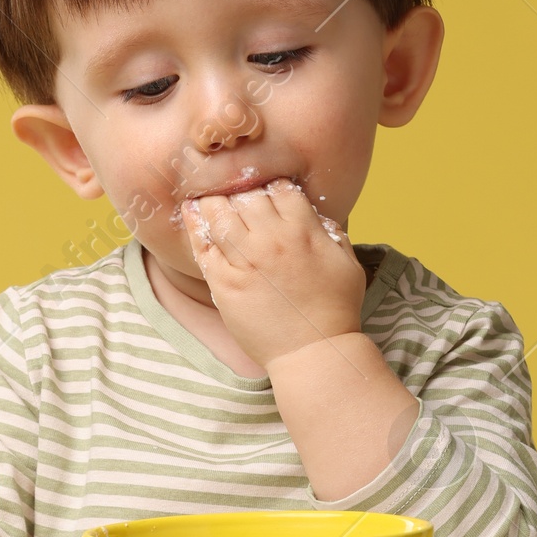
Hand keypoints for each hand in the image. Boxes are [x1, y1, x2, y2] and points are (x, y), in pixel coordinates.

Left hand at [183, 180, 365, 368]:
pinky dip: (194, 224)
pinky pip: (203, 245)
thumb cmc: (335, 309)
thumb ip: (329, 231)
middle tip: (231, 189)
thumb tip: (311, 214)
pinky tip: (190, 211)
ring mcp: (245, 261)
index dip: (270, 185)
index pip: (278, 187)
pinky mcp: (224, 282)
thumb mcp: (345, 261)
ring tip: (206, 195)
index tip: (263, 190)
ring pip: (219, 213)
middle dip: (238, 187)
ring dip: (212, 199)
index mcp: (303, 230)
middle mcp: (272, 239)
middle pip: (246, 194)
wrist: (313, 352)